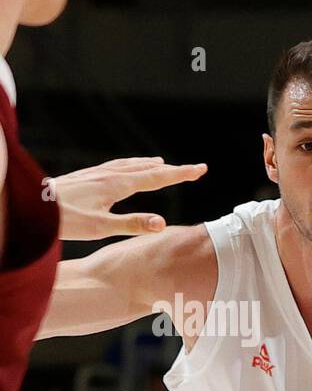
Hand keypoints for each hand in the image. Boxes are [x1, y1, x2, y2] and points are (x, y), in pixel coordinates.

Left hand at [48, 156, 207, 240]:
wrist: (31, 206)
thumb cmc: (64, 220)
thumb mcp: (101, 227)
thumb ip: (133, 224)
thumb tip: (163, 223)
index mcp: (117, 185)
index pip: (157, 178)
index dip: (181, 174)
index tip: (201, 169)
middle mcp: (109, 175)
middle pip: (147, 169)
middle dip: (172, 169)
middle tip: (192, 168)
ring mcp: (96, 173)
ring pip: (130, 165)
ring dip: (149, 164)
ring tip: (161, 163)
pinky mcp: (86, 176)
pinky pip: (116, 166)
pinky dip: (130, 165)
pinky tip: (124, 169)